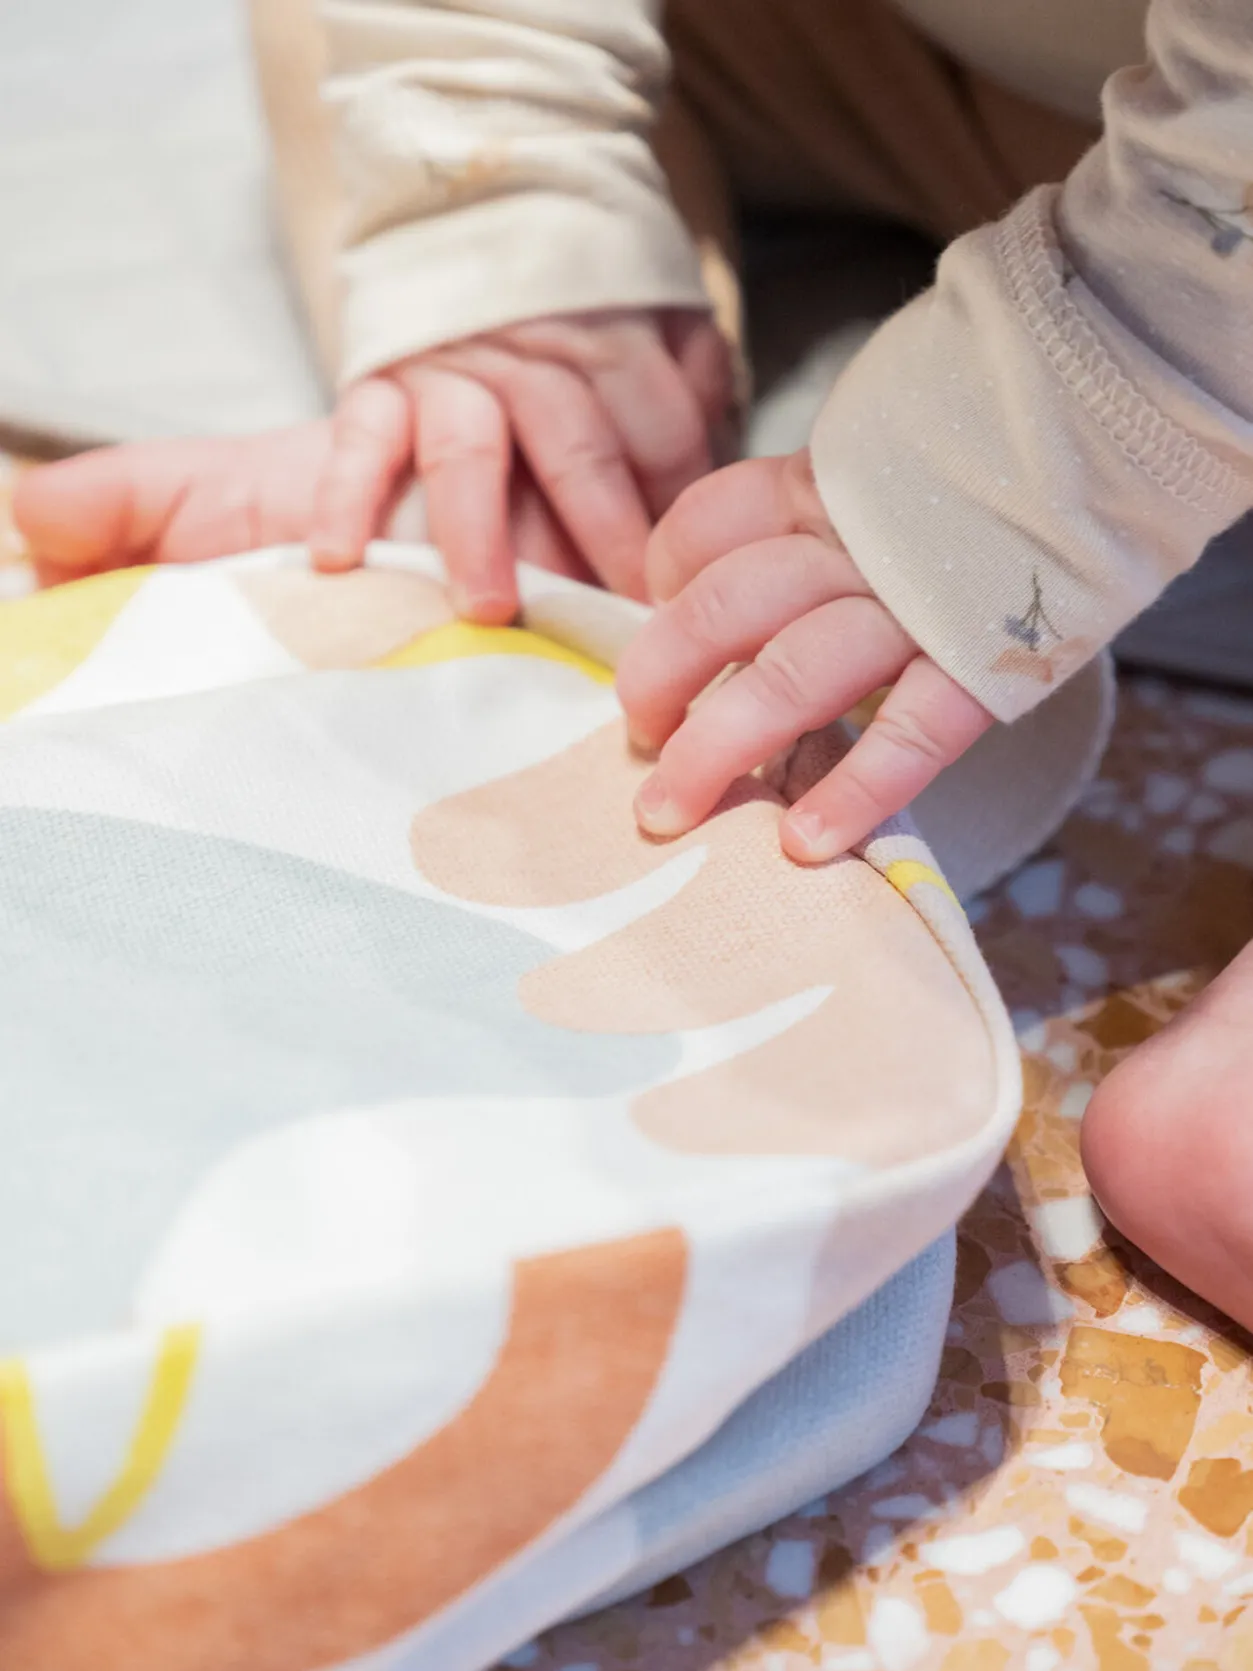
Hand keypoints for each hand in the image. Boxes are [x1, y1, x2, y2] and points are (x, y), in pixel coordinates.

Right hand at [308, 307, 733, 621]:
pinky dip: (344, 494)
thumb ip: (690, 375)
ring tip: (488, 608)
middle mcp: (529, 349)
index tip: (687, 580)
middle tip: (622, 611)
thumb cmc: (577, 300)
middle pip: (576, 446)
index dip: (678, 505)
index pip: (660, 426)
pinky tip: (341, 557)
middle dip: (604, 533)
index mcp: (610, 332)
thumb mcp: (657, 309)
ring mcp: (449, 368)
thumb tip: (713, 466)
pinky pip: (359, 439)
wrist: (466, 208)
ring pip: (469, 453)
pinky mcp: (377, 383)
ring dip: (479, 534)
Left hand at [615, 450, 992, 863]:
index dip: (665, 578)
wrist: (1108, 452)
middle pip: (730, 607)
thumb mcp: (866, 476)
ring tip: (669, 811)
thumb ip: (788, 519)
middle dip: (661, 678)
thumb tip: (676, 588)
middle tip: (637, 738)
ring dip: (721, 746)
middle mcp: (859, 548)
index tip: (656, 620)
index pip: (711, 525)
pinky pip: (913, 733)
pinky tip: (805, 843)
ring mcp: (919, 608)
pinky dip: (857, 789)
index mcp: (825, 491)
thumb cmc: (964, 497)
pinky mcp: (985, 664)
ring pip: (793, 672)